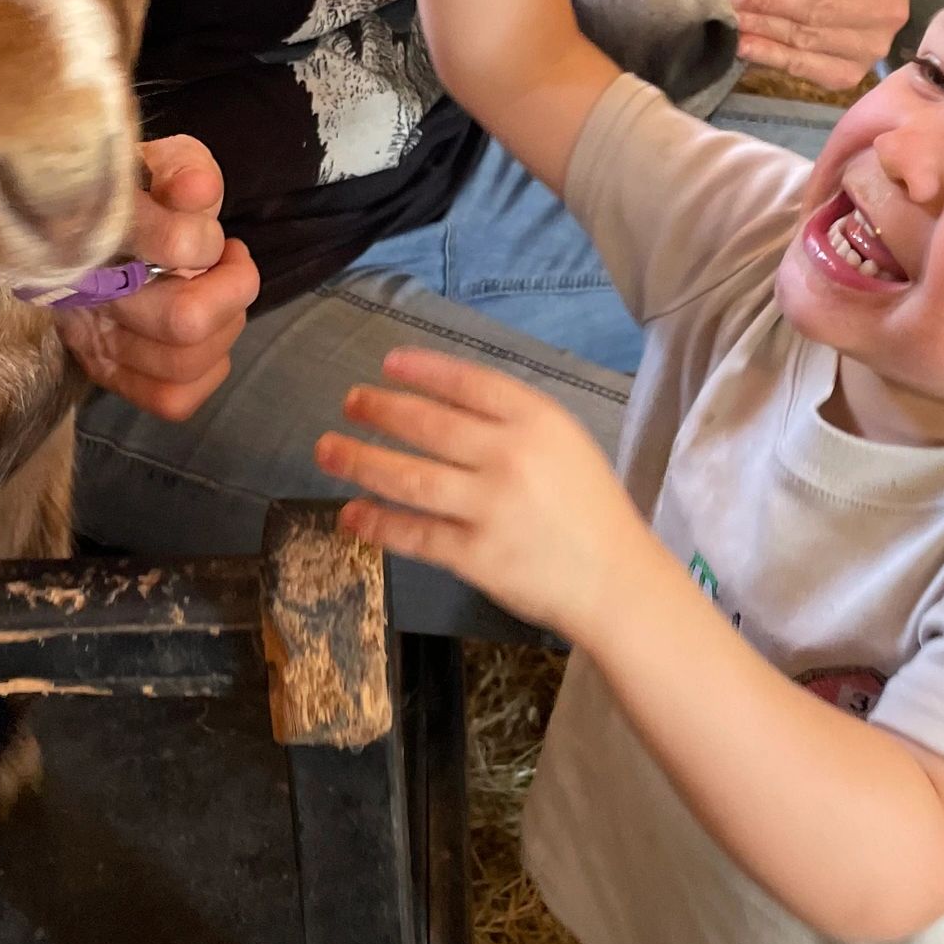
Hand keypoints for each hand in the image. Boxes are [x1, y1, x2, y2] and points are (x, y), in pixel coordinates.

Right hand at [57, 136, 259, 419]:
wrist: (80, 215)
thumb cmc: (133, 189)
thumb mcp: (159, 160)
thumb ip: (185, 168)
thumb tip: (199, 192)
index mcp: (91, 229)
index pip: (173, 247)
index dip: (207, 242)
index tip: (207, 225)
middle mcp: (85, 292)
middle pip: (184, 320)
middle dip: (231, 289)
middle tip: (227, 260)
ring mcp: (91, 339)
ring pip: (183, 362)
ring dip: (225, 326)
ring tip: (219, 292)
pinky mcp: (106, 373)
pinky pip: (171, 399)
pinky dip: (208, 370)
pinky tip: (208, 334)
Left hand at [316, 348, 644, 640]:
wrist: (615, 580)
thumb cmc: (588, 507)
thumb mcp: (563, 442)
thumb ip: (510, 418)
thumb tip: (438, 398)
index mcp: (538, 421)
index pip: (469, 383)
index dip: (423, 370)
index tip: (387, 363)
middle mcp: (511, 458)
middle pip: (429, 426)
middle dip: (380, 410)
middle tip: (351, 402)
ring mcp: (491, 509)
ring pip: (410, 478)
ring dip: (361, 461)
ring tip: (328, 449)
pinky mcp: (476, 556)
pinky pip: (414, 534)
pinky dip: (377, 522)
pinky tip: (351, 513)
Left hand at [730, 0, 914, 90]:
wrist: (879, 4)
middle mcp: (888, 14)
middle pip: (818, 10)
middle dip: (771, 1)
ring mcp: (871, 49)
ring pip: (806, 38)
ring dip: (765, 27)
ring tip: (738, 16)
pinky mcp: (850, 74)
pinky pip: (803, 67)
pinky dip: (770, 55)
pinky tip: (746, 45)